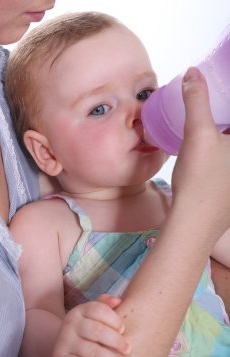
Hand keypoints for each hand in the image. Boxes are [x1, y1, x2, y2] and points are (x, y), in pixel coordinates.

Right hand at [52, 295, 130, 356]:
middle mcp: (70, 322)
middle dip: (116, 341)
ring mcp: (64, 341)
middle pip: (97, 330)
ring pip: (91, 351)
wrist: (62, 349)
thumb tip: (117, 300)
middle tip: (128, 350)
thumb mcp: (92, 316)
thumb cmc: (86, 332)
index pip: (99, 310)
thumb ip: (104, 306)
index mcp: (80, 310)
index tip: (124, 330)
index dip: (113, 319)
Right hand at [172, 67, 229, 242]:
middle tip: (220, 99)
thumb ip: (196, 100)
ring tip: (215, 116)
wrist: (194, 222)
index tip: (224, 85)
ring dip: (225, 128)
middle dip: (225, 112)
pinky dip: (225, 143)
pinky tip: (214, 139)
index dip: (228, 98)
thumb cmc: (200, 180)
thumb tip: (192, 73)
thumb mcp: (197, 134)